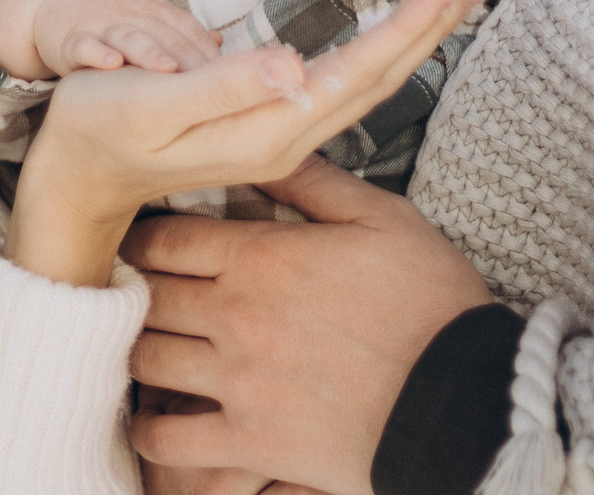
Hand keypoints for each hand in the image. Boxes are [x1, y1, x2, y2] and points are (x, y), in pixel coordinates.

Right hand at [0, 0, 487, 288]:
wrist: (74, 180)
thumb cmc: (100, 130)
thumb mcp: (151, 104)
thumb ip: (223, 87)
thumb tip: (297, 68)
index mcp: (269, 130)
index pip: (362, 71)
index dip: (414, 24)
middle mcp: (288, 137)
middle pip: (381, 76)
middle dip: (434, 23)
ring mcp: (282, 135)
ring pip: (370, 80)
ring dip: (417, 34)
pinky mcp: (270, 124)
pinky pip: (347, 82)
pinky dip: (385, 46)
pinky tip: (400, 30)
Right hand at [0, 0, 223, 78]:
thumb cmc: (108, 11)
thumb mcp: (148, 13)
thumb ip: (181, 30)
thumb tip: (221, 44)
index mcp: (156, 13)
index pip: (191, 32)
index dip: (212, 55)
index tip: (236, 80)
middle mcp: (134, 16)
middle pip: (167, 36)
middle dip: (192, 60)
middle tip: (218, 85)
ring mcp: (101, 25)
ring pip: (130, 37)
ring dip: (149, 52)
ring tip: (168, 71)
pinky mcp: (68, 37)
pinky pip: (82, 45)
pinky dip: (95, 53)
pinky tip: (110, 65)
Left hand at [122, 157, 493, 494]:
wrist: (460, 398)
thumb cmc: (431, 306)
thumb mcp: (383, 219)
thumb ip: (315, 183)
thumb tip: (268, 152)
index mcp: (265, 259)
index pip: (167, 237)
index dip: (145, 234)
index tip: (141, 237)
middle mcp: (237, 317)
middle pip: (147, 294)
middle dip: (135, 287)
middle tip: (134, 287)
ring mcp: (238, 382)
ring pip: (146, 359)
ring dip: (138, 348)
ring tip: (145, 342)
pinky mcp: (250, 441)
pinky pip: (169, 440)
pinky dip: (152, 430)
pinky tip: (158, 417)